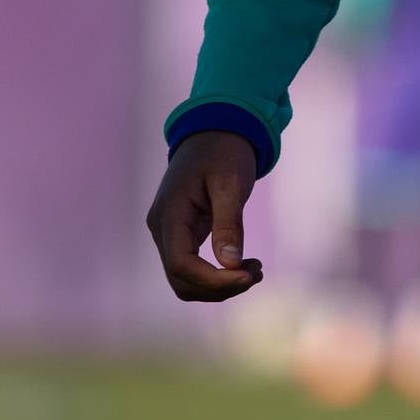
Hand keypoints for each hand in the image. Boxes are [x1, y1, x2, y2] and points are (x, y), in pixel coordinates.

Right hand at [146, 131, 263, 301]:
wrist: (214, 133)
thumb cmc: (224, 152)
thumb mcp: (231, 183)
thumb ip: (229, 223)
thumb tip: (231, 265)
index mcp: (170, 214)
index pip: (180, 264)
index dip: (213, 280)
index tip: (247, 277)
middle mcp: (161, 228)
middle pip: (181, 279)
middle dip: (219, 286)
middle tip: (257, 273)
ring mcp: (168, 234)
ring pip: (185, 280)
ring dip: (219, 285)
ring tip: (254, 270)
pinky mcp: (180, 236)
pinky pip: (192, 268)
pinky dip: (216, 275)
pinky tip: (243, 266)